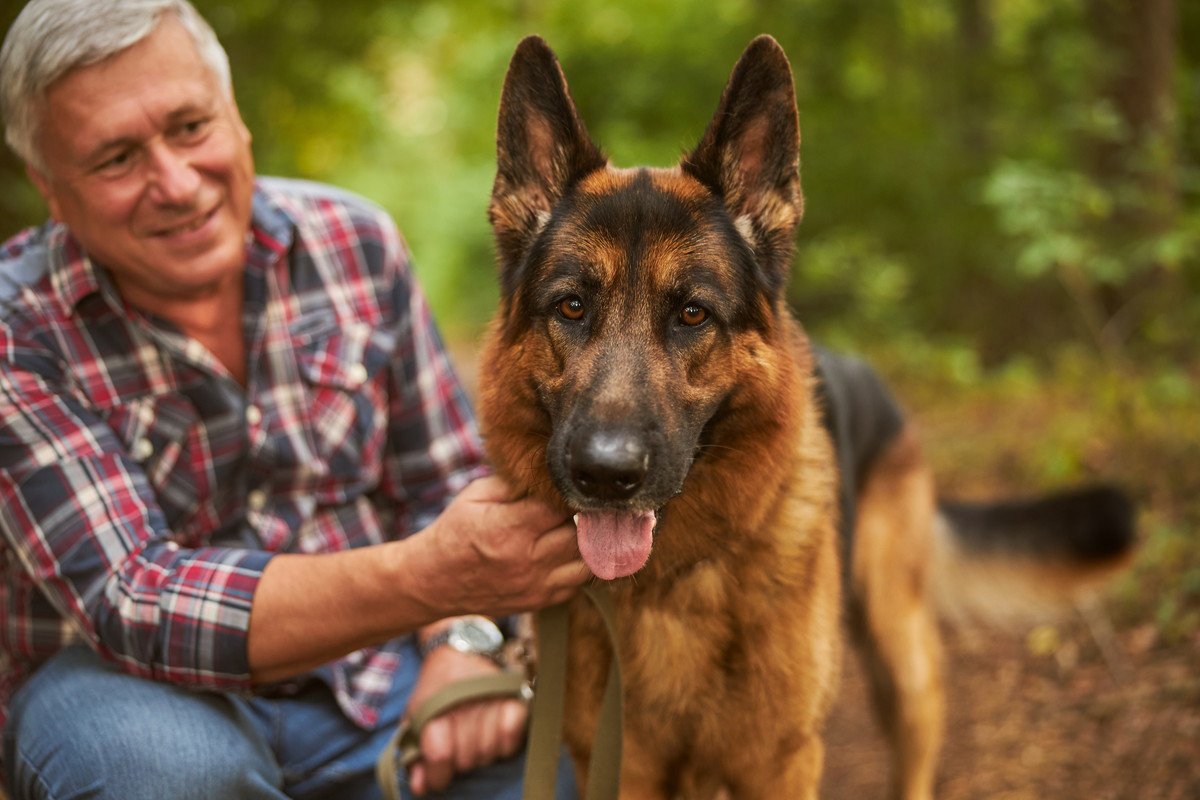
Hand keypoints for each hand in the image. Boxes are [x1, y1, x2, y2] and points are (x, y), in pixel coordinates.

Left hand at [406, 646, 528, 795]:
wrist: (460, 654)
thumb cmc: (436, 691)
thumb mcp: (415, 718)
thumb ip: (414, 754)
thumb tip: (420, 787)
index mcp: (436, 709)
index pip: (441, 756)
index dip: (438, 775)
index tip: (437, 775)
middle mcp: (465, 705)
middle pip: (466, 761)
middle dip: (458, 763)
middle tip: (456, 746)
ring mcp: (492, 702)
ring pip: (489, 754)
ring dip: (480, 754)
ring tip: (473, 737)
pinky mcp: (514, 700)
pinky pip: (512, 740)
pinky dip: (504, 745)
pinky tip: (493, 734)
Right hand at [411, 476, 590, 618]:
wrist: (434, 581)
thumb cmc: (456, 531)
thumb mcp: (476, 495)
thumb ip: (515, 482)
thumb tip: (550, 470)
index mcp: (507, 529)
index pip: (559, 505)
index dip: (569, 491)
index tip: (569, 484)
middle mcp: (526, 561)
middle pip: (580, 533)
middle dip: (582, 515)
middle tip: (578, 505)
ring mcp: (536, 586)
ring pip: (588, 561)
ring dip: (587, 542)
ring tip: (578, 527)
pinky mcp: (541, 601)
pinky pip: (578, 582)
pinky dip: (579, 564)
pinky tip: (566, 550)